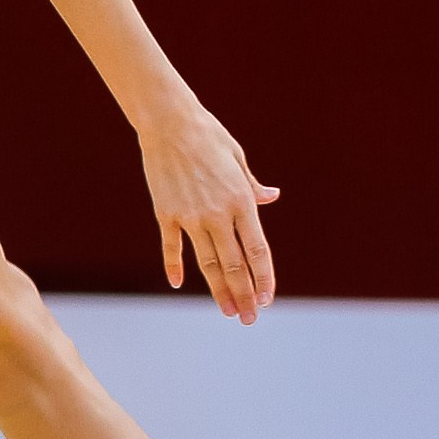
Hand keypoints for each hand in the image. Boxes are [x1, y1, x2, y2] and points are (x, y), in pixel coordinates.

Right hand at [138, 99, 278, 324]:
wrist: (168, 120)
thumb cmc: (207, 134)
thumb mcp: (237, 157)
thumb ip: (252, 185)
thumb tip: (272, 197)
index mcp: (241, 201)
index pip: (258, 251)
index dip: (264, 278)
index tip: (268, 300)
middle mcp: (218, 214)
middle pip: (234, 265)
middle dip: (244, 295)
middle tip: (249, 318)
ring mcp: (190, 216)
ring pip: (207, 263)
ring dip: (218, 290)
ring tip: (227, 310)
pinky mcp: (166, 213)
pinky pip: (171, 246)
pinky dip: (174, 266)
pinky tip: (177, 283)